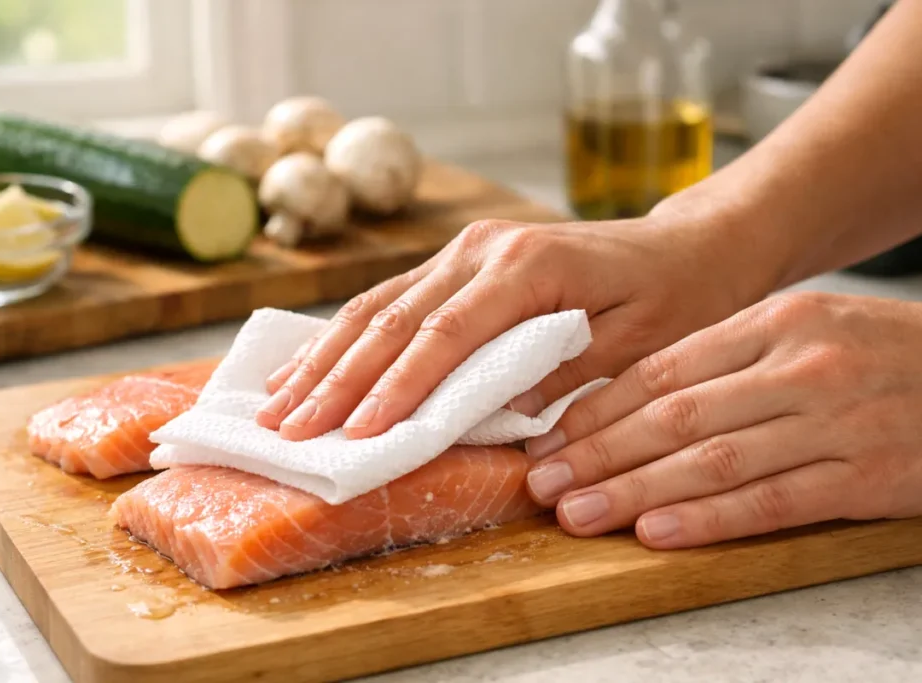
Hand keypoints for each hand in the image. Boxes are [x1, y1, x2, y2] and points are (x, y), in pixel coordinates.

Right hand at [255, 216, 767, 441]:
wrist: (687, 246)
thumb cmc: (674, 296)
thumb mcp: (637, 341)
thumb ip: (562, 372)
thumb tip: (496, 418)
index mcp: (526, 266)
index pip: (444, 334)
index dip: (396, 386)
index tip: (357, 434)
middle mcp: (483, 249)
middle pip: (393, 320)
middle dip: (336, 381)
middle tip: (289, 430)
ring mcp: (465, 250)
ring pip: (377, 307)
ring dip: (324, 360)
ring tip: (276, 406)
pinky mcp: (458, 261)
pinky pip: (389, 301)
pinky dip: (343, 339)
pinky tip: (307, 366)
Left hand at [524, 291, 921, 547]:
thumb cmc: (871, 354)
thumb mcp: (797, 332)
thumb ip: (720, 361)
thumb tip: (627, 402)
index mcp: (771, 322)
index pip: (662, 370)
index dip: (597, 410)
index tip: (550, 438)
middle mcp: (797, 367)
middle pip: (674, 416)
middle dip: (599, 454)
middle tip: (543, 482)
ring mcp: (833, 421)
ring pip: (712, 461)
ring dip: (635, 492)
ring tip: (579, 513)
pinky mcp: (864, 476)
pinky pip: (772, 501)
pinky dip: (710, 519)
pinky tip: (658, 532)